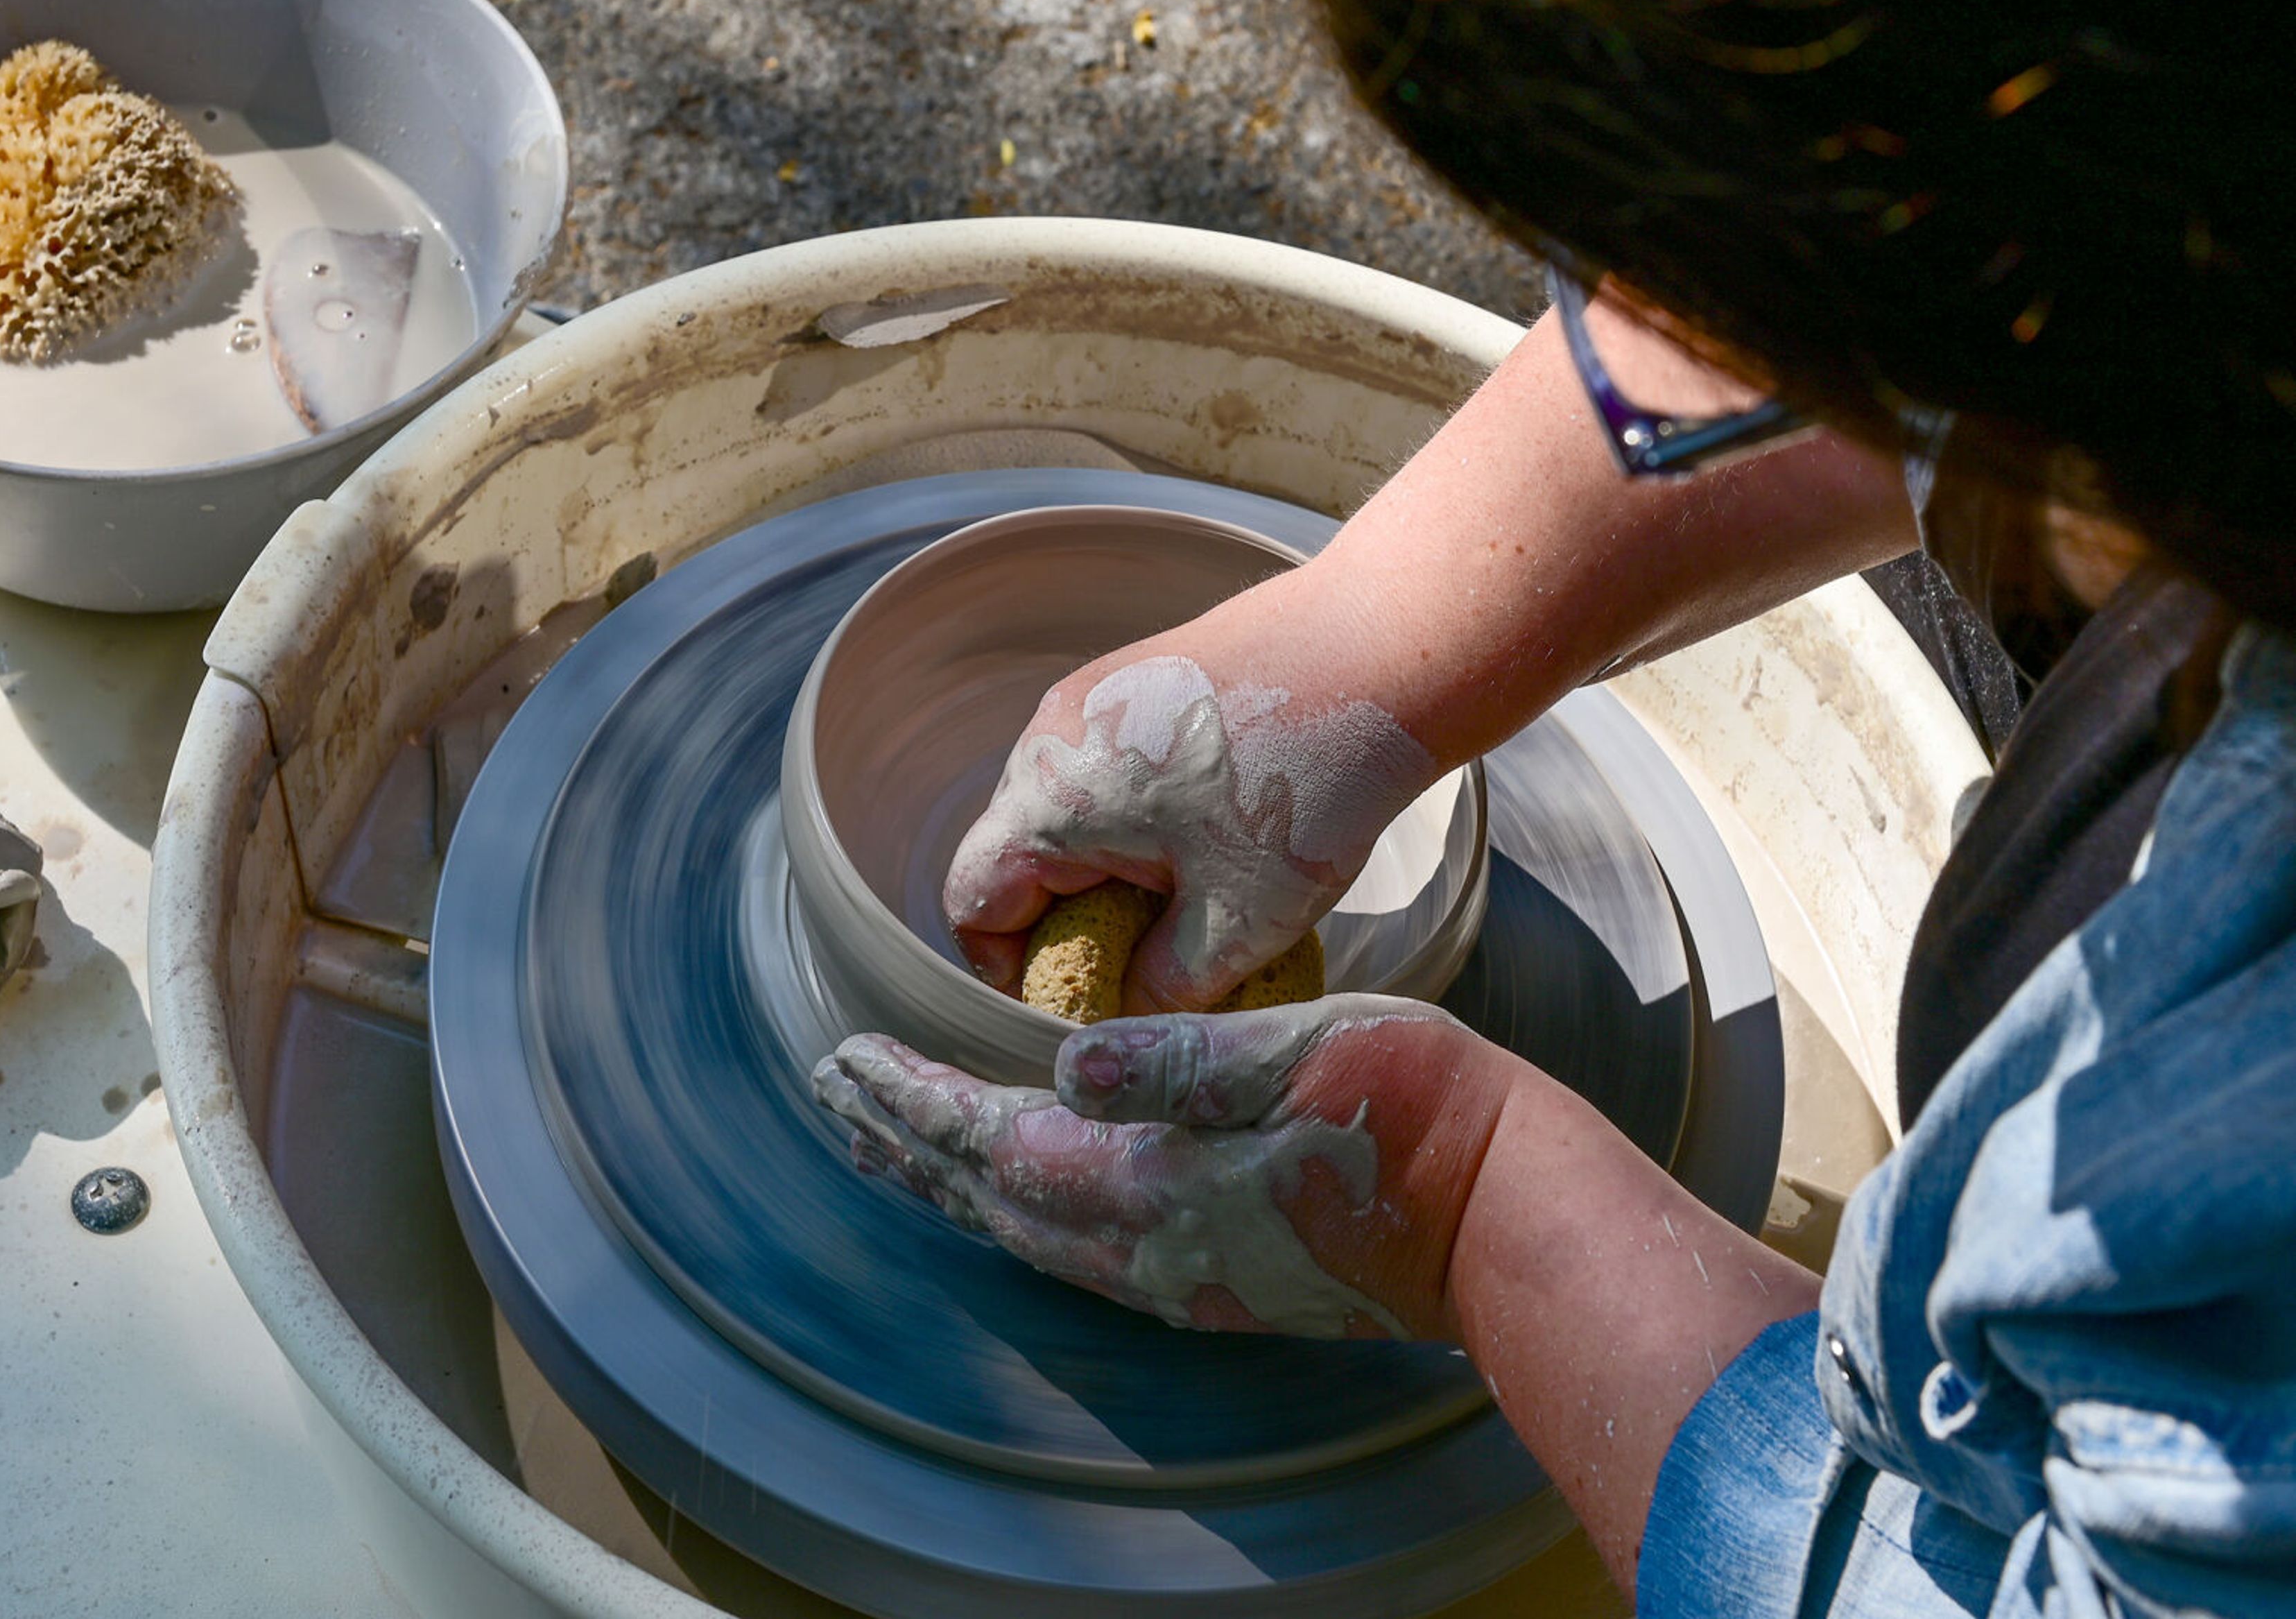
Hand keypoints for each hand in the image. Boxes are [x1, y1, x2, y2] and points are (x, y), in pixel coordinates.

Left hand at [810, 995, 1512, 1342]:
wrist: (1499, 1217)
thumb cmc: (1410, 1111)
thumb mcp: (1301, 1053)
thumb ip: (1179, 1062)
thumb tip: (1066, 1067)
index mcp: (1152, 1181)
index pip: (991, 1139)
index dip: (911, 1099)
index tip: (844, 1057)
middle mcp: (1146, 1245)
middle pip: (986, 1195)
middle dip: (903, 1143)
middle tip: (833, 1097)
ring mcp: (1178, 1273)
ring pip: (1023, 1228)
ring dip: (948, 1181)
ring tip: (893, 1143)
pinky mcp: (1214, 1281)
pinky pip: (1071, 1247)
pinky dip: (1012, 1208)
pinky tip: (1012, 1193)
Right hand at [942, 576, 1436, 1011]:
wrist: (1383, 652)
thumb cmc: (1307, 786)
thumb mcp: (1240, 923)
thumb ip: (1165, 991)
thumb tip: (1128, 1022)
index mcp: (1049, 800)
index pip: (972, 902)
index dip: (1009, 970)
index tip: (1076, 1000)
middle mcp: (1049, 737)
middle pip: (1015, 856)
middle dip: (1066, 922)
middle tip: (1145, 962)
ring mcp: (1091, 697)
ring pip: (1063, 811)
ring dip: (1107, 868)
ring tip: (1193, 895)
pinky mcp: (1137, 677)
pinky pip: (1106, 768)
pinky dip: (1138, 817)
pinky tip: (1216, 832)